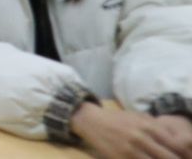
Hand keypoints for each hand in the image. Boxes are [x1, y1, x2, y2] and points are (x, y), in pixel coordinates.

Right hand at [71, 102, 191, 158]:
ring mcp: (131, 151)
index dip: (186, 155)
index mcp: (150, 127)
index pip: (178, 147)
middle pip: (170, 158)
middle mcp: (142, 139)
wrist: (91, 121)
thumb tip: (180, 144)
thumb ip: (160, 129)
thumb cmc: (120, 119)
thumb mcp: (141, 118)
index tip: (186, 157)